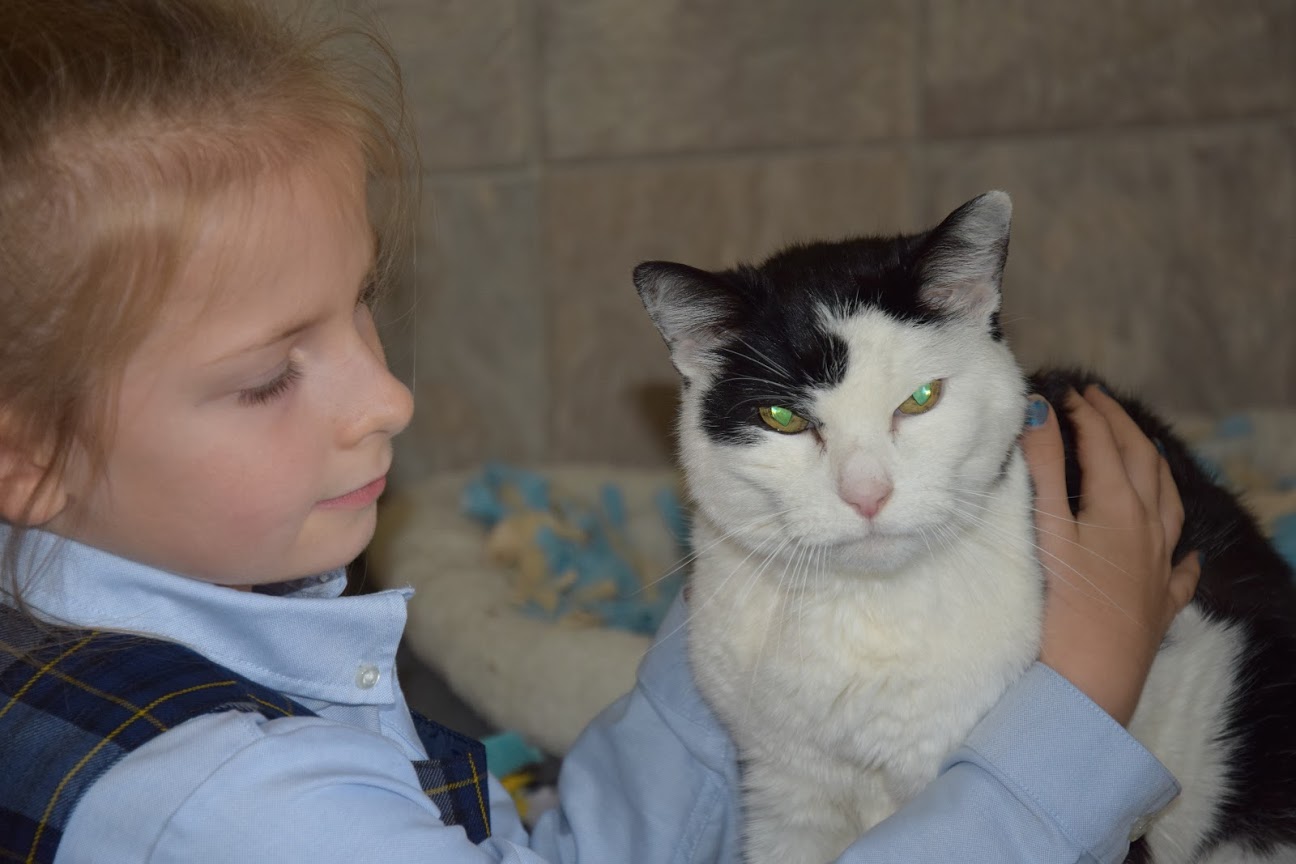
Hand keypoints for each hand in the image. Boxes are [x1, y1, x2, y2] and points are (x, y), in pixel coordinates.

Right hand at [1021, 385, 1200, 724]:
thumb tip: (1039, 407)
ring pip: (1168, 503)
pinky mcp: (1161, 604)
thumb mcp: (1044, 530)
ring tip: (1139, 450)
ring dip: (1152, 468)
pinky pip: (1181, 568)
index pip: (1104, 443)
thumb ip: (1042, 467)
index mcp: (1119, 507)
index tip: (1065, 390)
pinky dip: (1181, 549)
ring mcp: (1160, 567)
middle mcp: (1150, 530)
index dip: (1084, 412)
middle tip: (1096, 401)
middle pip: (1142, 463)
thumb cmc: (1059, 607)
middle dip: (1119, 426)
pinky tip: (1184, 551)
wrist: (1088, 684)